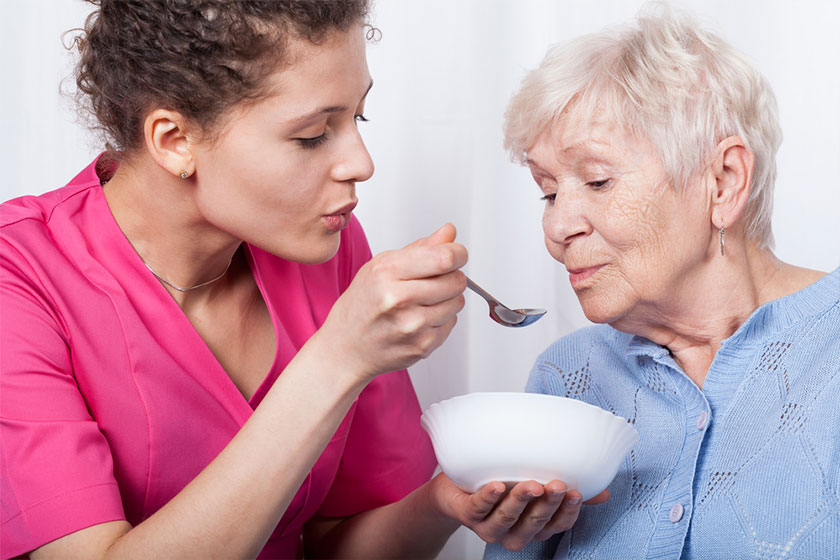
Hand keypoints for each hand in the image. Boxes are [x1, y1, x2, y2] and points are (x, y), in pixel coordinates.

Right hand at [319, 223, 467, 381]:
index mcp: (387, 272)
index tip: (457, 254)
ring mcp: (412, 325)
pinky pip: (451, 323)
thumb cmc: (362, 305)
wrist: (345, 348)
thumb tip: (449, 233)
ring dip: (448, 298)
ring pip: (457, 302)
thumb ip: (420, 248)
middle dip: (453, 276)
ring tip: (424, 301)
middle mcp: (399, 299)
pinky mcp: (422, 345)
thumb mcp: (381, 267)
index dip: (458, 253)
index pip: (444, 258)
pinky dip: (442, 318)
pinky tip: (420, 318)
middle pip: (456, 280)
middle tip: (437, 279)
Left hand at [432, 473, 608, 551]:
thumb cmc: (500, 483)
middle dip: (547, 506)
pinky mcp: (467, 514)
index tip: (576, 492)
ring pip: (506, 519)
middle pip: (534, 524)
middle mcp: (514, 531)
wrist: (455, 486)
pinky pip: (478, 509)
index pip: (557, 525)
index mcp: (534, 525)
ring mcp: (489, 525)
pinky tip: (496, 485)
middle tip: (556, 485)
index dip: (567, 511)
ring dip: (519, 502)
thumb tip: (604, 491)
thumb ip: (566, 489)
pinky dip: (488, 498)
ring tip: (531, 485)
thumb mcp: (535, 482)